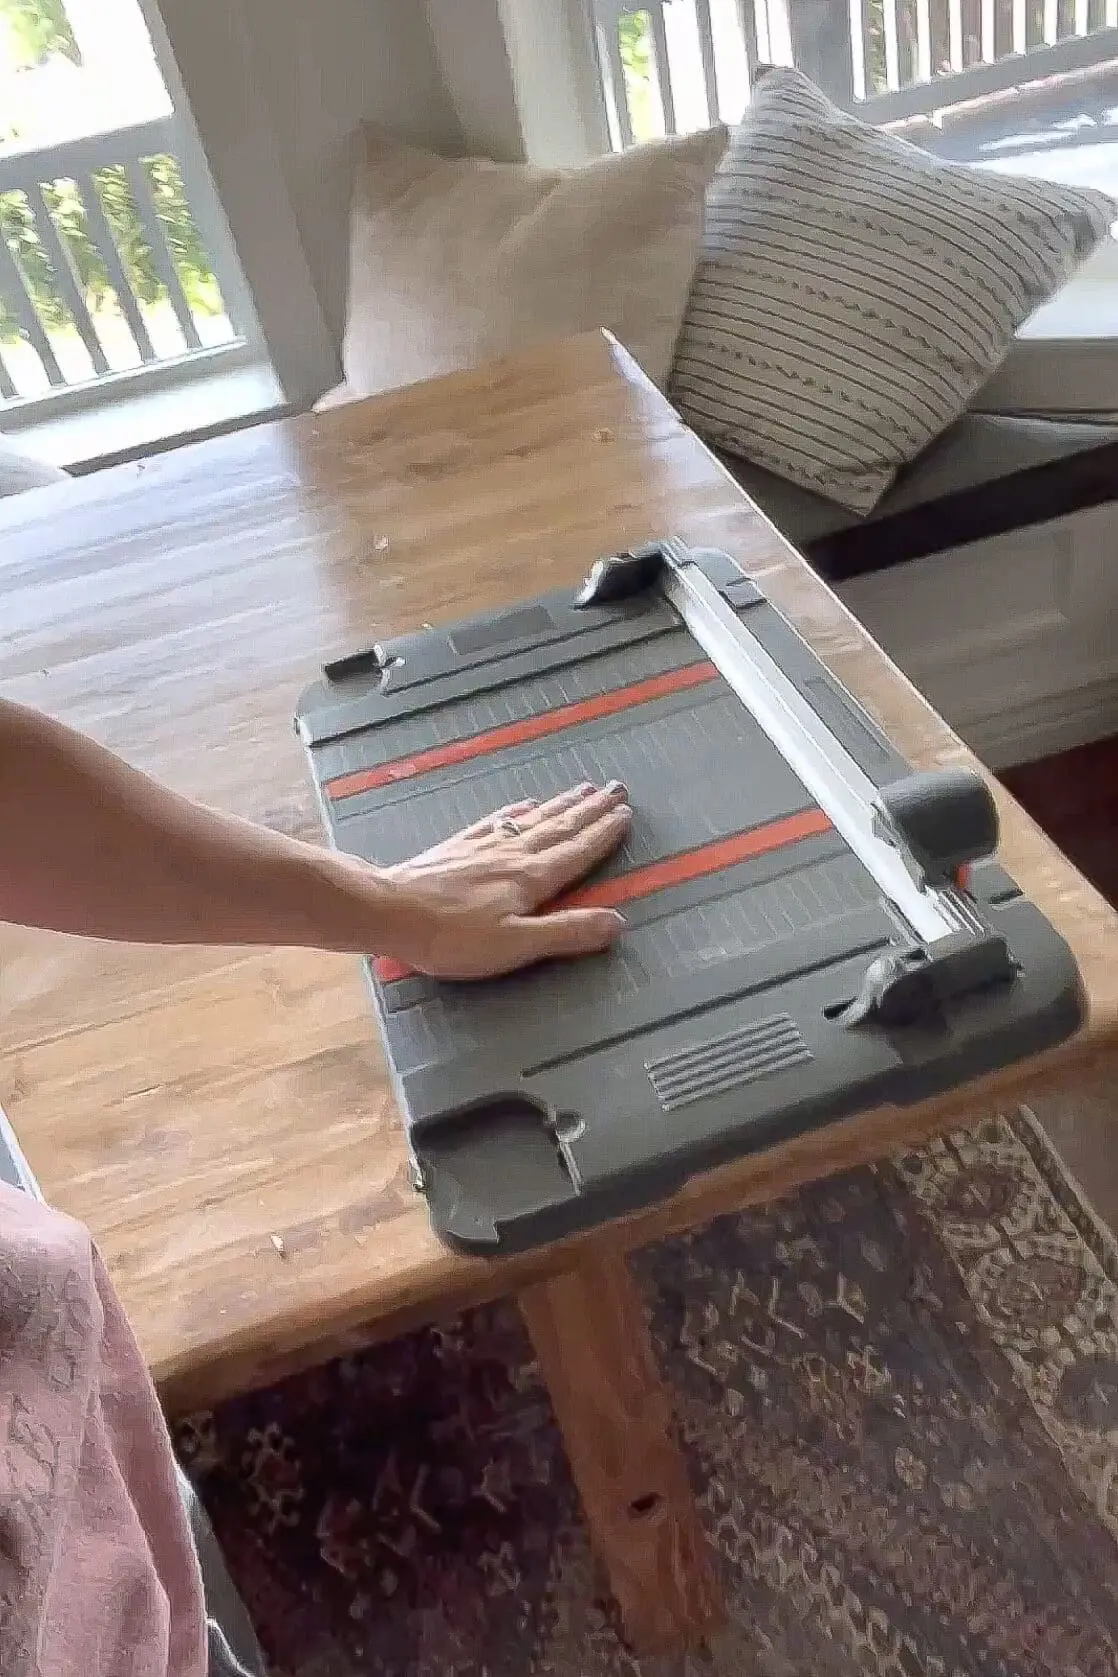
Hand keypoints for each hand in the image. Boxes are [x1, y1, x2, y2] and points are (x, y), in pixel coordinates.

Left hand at [380, 781, 631, 978]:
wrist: (389, 910)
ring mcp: (485, 846)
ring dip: (561, 804)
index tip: (625, 813)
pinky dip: (518, 810)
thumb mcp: (516, 944)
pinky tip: (524, 804)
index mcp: (532, 879)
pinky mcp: (460, 846)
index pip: (577, 852)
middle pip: (560, 827)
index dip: (603, 834)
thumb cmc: (452, 938)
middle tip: (616, 788)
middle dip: (590, 809)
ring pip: (533, 819)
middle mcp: (513, 854)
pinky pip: (498, 821)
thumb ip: (567, 932)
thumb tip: (618, 921)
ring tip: (583, 789)